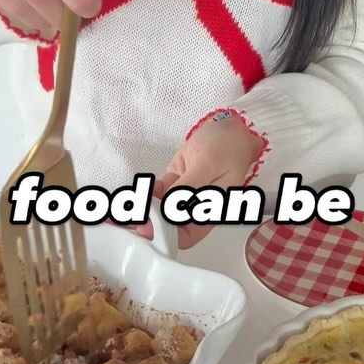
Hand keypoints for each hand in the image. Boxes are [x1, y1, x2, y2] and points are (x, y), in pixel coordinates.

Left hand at [138, 113, 263, 248]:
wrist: (229, 127)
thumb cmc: (227, 145)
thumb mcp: (208, 164)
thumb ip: (189, 187)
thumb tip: (169, 209)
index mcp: (211, 210)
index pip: (187, 236)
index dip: (168, 236)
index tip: (149, 227)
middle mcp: (196, 207)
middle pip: (170, 225)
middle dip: (150, 222)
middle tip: (136, 214)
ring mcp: (183, 194)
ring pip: (160, 209)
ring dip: (145, 207)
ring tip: (135, 201)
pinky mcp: (175, 182)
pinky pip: (158, 192)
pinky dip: (148, 191)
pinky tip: (145, 187)